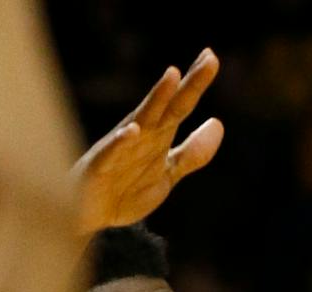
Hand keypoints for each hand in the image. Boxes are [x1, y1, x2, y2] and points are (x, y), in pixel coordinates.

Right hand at [73, 50, 225, 235]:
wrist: (92, 215)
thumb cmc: (126, 188)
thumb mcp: (169, 172)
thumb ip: (193, 152)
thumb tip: (218, 123)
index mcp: (158, 136)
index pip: (181, 105)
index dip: (197, 83)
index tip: (212, 57)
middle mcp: (141, 135)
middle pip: (167, 105)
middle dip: (186, 83)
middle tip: (209, 56)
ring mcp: (121, 148)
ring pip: (141, 119)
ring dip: (156, 98)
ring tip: (172, 76)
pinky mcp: (102, 167)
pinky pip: (112, 153)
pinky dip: (121, 142)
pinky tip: (134, 131)